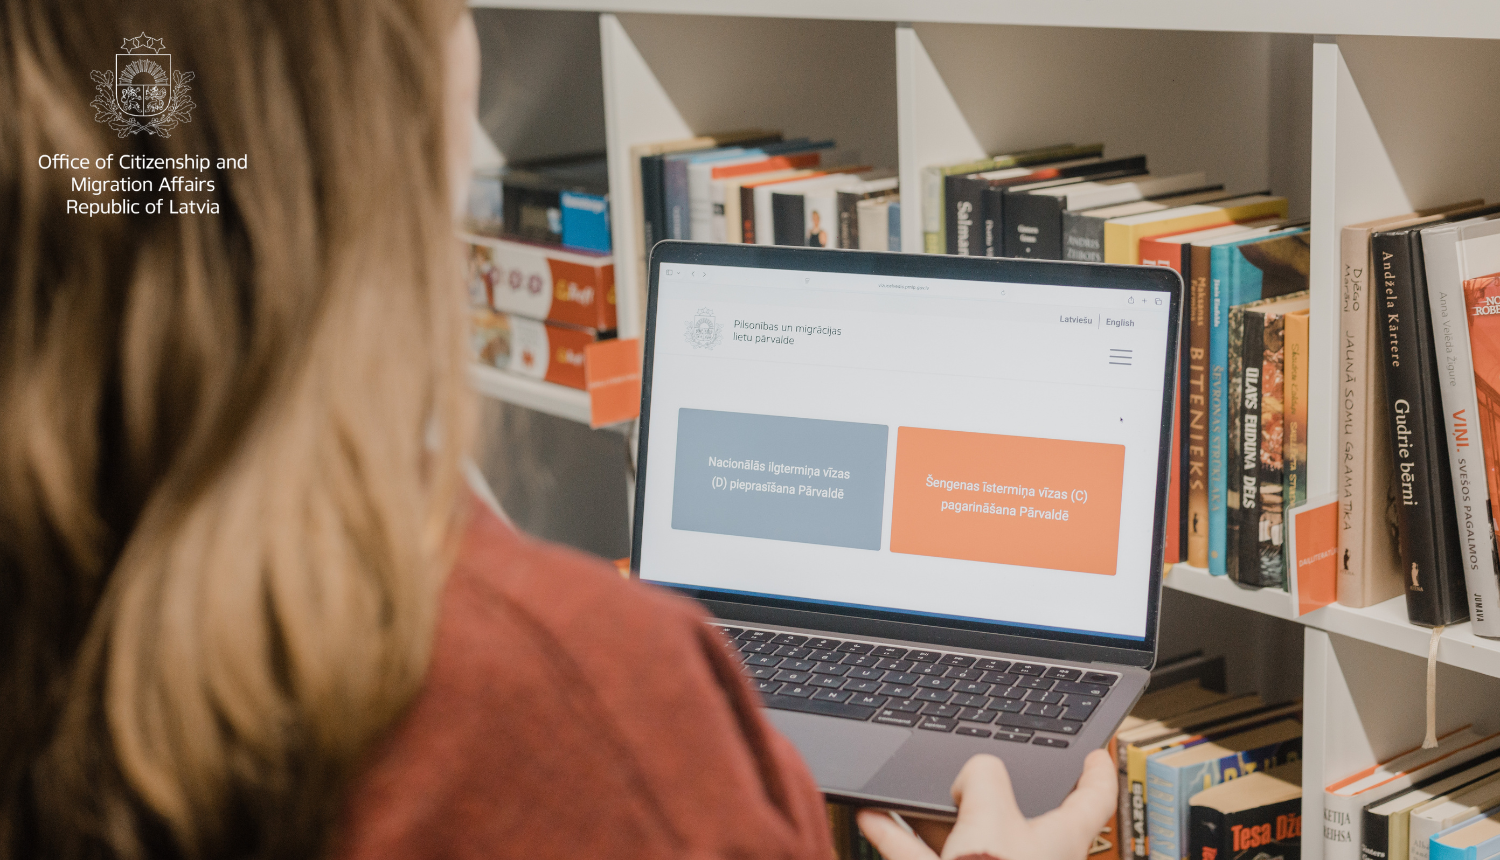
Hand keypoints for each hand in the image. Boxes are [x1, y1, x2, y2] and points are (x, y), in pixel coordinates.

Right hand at [856, 748, 1116, 859]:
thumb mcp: (991, 809)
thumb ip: (984, 775)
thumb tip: (971, 775)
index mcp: (1061, 837)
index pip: (1094, 797)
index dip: (1098, 770)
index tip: (1095, 752)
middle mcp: (1032, 858)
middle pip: (1014, 811)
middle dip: (986, 788)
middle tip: (974, 766)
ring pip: (962, 834)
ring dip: (931, 812)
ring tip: (907, 791)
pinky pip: (926, 856)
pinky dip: (900, 837)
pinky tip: (873, 817)